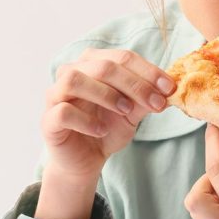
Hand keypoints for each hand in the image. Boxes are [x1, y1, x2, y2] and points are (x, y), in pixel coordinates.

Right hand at [41, 48, 174, 180]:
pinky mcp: (48, 120)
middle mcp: (71, 72)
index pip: (122, 57)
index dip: (148, 71)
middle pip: (103, 66)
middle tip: (156, 103)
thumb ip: (145, 99)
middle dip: (135, 84)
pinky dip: (86, 120)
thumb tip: (170, 88)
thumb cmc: (107, 129)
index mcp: (92, 63)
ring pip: (76, 80)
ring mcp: (55, 95)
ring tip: (126, 111)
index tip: (170, 88)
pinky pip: (63, 112)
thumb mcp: (132, 113)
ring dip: (106, 94)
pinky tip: (102, 130)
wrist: (86, 161)